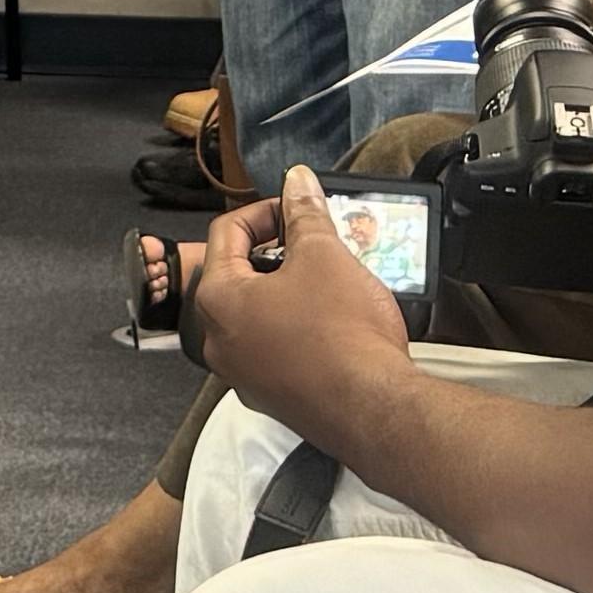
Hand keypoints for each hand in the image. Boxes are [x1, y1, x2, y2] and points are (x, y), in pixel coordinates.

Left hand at [182, 168, 423, 434]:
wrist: (373, 409)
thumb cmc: (342, 334)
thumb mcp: (325, 255)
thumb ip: (304, 215)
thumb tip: (297, 183)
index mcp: (219, 300)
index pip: (226, 233)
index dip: (265, 211)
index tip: (296, 209)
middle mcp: (220, 341)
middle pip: (239, 275)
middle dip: (278, 252)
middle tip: (315, 243)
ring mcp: (244, 374)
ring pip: (258, 315)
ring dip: (289, 290)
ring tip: (329, 279)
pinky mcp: (272, 396)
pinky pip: (275, 348)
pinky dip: (296, 327)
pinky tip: (332, 322)